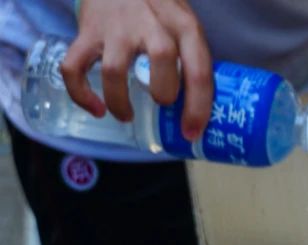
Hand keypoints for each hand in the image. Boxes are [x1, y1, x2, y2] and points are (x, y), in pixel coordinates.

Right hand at [63, 0, 211, 140]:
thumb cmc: (160, 10)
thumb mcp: (186, 26)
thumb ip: (192, 60)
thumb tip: (198, 111)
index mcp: (184, 28)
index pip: (198, 72)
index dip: (197, 109)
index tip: (191, 133)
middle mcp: (152, 25)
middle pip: (161, 61)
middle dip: (163, 93)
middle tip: (161, 103)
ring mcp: (117, 28)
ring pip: (114, 71)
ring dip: (120, 102)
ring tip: (126, 115)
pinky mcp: (88, 32)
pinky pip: (74, 67)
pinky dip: (80, 93)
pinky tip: (95, 108)